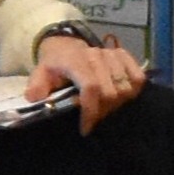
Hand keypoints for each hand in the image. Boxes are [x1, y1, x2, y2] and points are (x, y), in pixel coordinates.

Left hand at [31, 34, 147, 131]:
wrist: (65, 46)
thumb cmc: (54, 65)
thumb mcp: (40, 74)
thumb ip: (37, 86)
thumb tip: (35, 98)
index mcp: (74, 61)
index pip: (91, 87)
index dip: (91, 110)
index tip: (85, 128)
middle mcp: (95, 56)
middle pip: (110, 92)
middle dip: (102, 111)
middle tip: (93, 119)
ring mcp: (111, 54)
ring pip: (126, 87)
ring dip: (116, 104)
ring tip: (103, 109)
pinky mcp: (123, 55)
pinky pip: (138, 77)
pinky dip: (133, 90)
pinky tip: (120, 97)